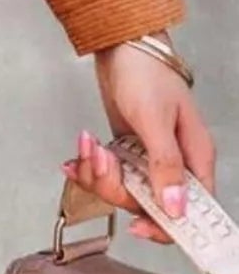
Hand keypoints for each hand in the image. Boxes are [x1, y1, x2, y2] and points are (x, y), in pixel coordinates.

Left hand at [59, 37, 216, 246]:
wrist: (121, 45)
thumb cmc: (147, 73)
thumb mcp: (155, 120)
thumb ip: (165, 165)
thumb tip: (176, 209)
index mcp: (194, 158)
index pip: (191, 211)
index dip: (167, 226)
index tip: (139, 227)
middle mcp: (173, 163)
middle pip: (147, 204)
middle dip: (117, 187)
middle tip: (103, 161)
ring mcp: (147, 157)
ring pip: (122, 189)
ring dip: (98, 174)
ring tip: (89, 146)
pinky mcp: (125, 150)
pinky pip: (108, 173)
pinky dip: (89, 166)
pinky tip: (79, 152)